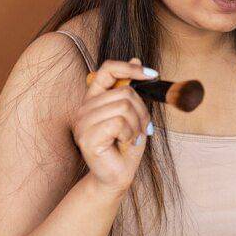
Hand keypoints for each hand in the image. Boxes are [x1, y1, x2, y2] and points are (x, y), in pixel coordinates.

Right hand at [71, 57, 154, 195]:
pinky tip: (126, 143)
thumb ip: (132, 90)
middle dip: (142, 111)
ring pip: (124, 106)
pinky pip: (119, 122)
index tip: (152, 75)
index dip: (130, 68)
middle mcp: (84, 108)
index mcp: (94, 99)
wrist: (117, 176)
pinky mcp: (86, 137)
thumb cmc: (126, 146)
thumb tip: (136, 59)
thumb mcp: (134, 114)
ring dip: (137, 124)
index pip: (107, 69)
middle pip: (125, 91)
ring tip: (132, 138)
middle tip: (140, 129)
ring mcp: (83, 123)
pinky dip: (130, 133)